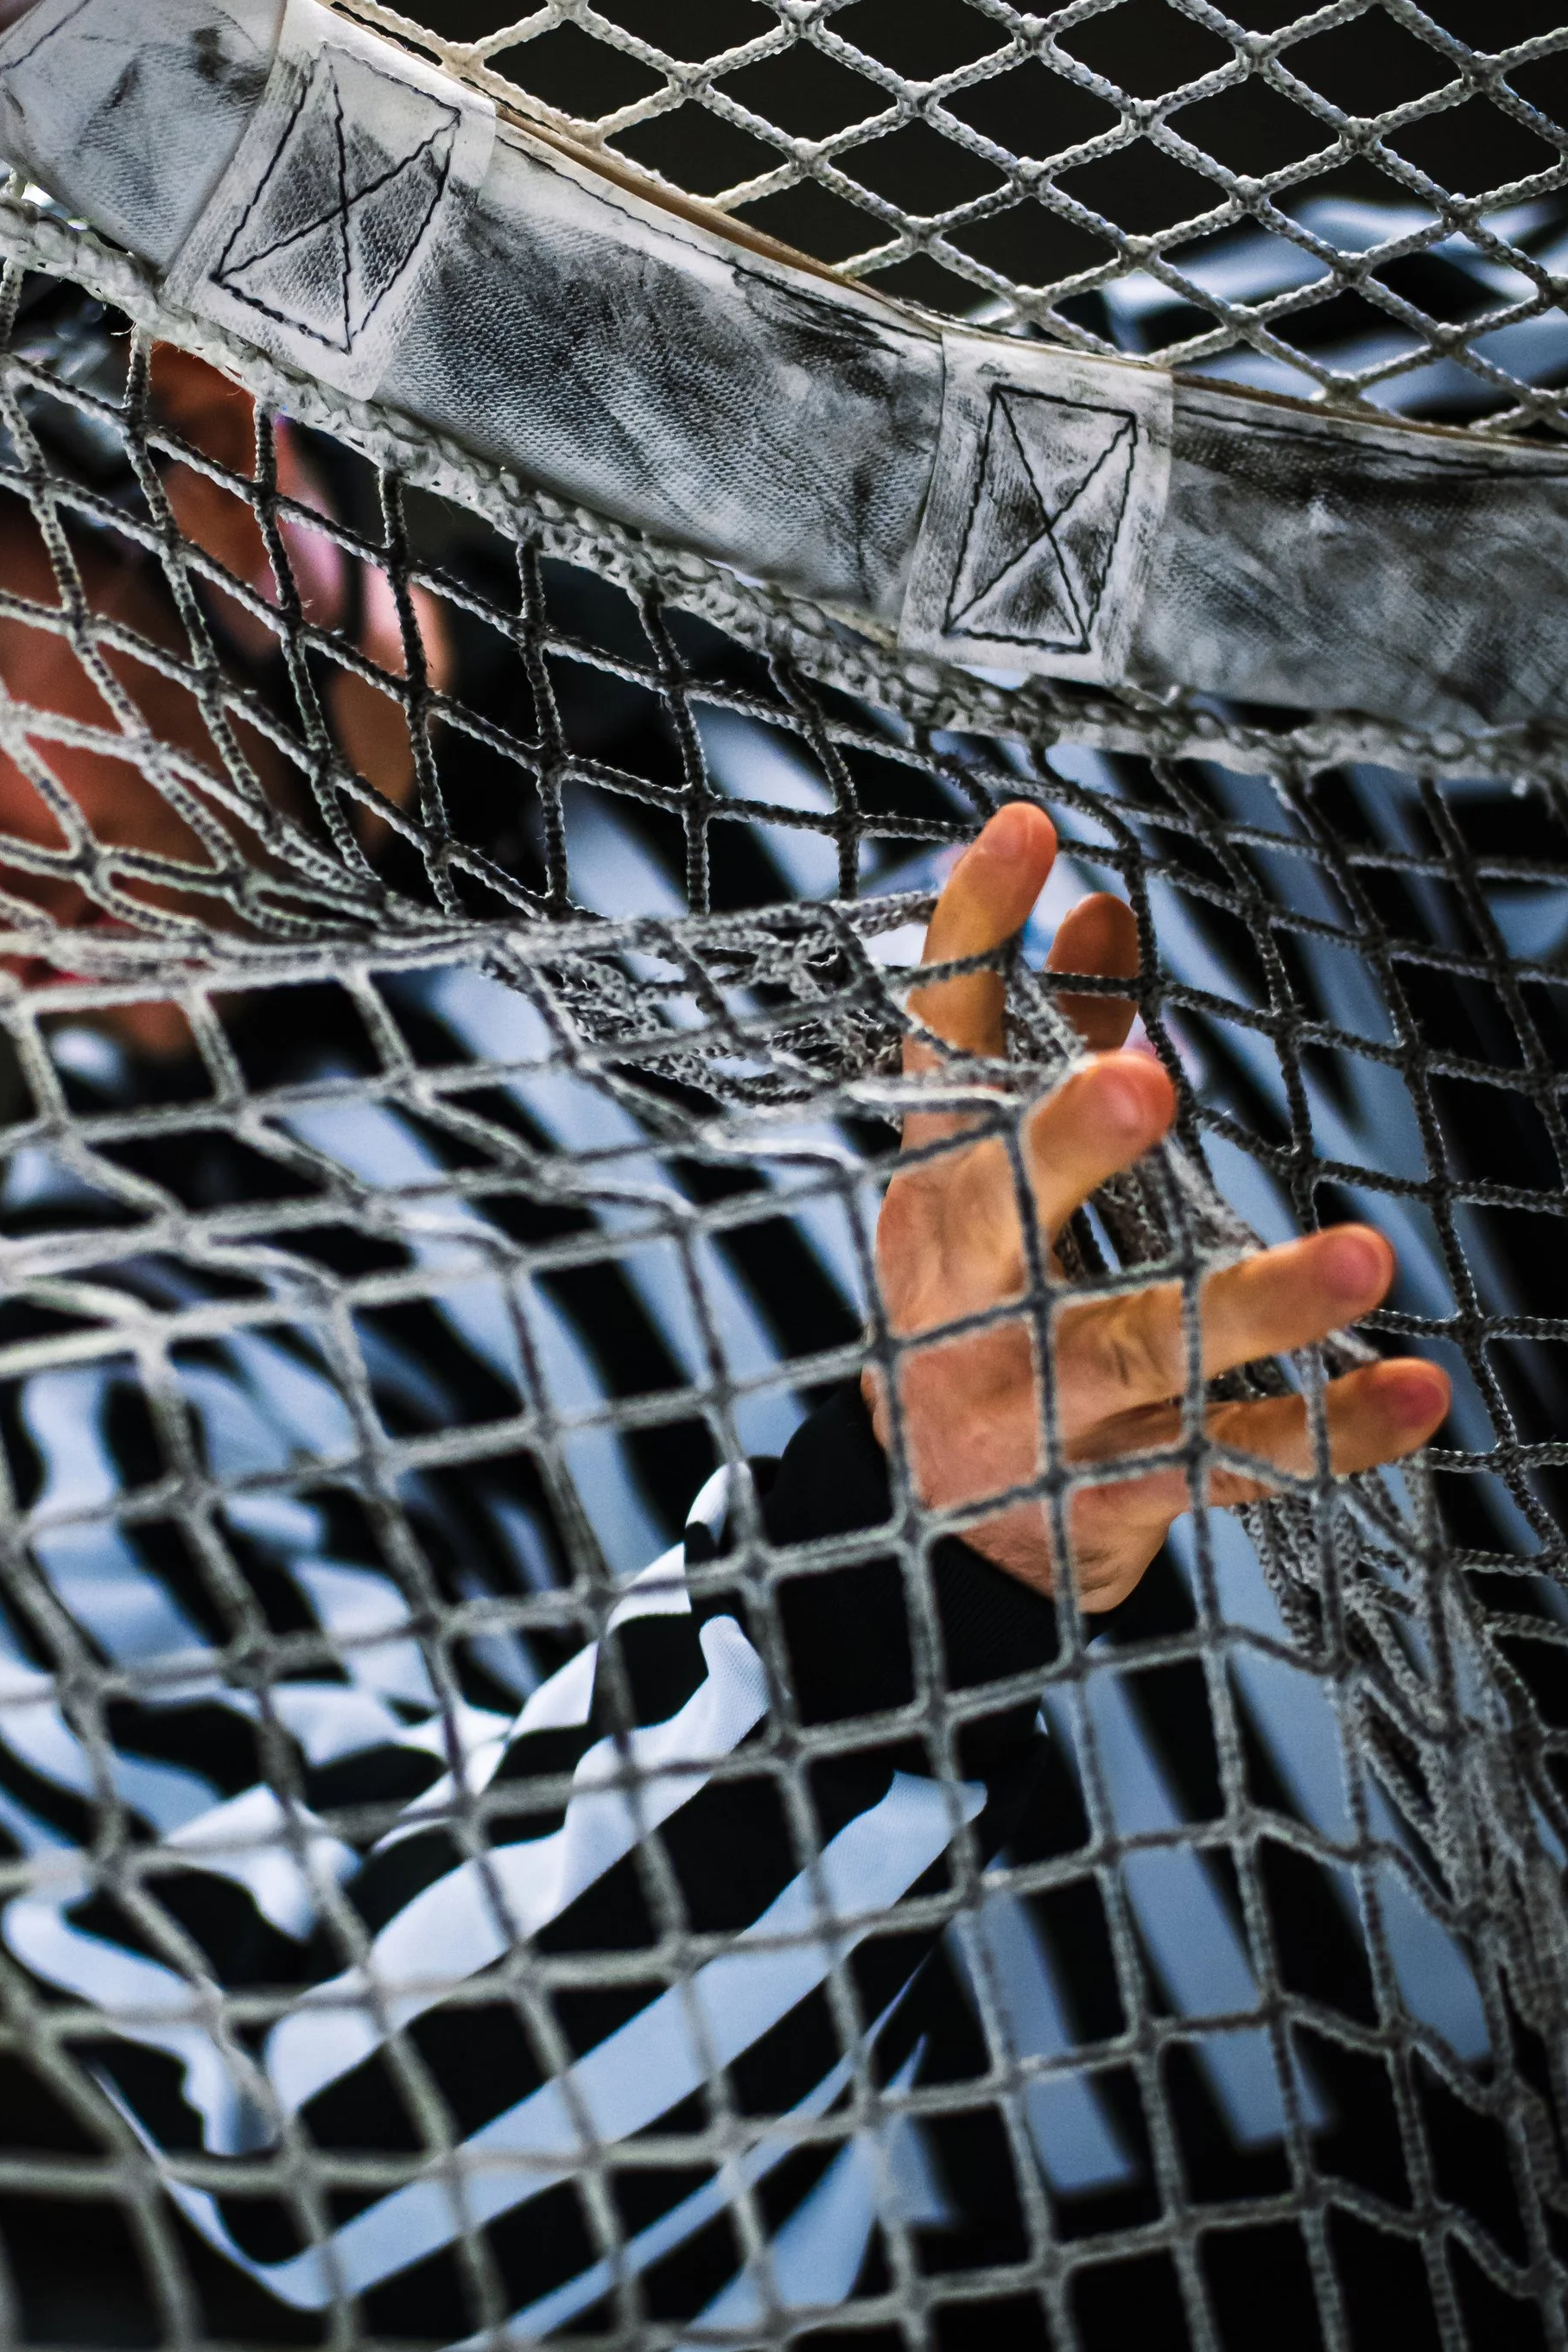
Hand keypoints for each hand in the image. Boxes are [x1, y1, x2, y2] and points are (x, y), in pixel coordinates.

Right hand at [863, 804, 1449, 1613]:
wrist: (933, 1521)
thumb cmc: (976, 1298)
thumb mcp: (985, 1175)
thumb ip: (1052, 1044)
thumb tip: (1097, 907)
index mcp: (939, 1193)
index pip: (942, 1051)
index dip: (972, 942)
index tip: (1025, 830)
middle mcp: (974, 1293)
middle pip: (1018, 1218)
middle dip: (1073, 1152)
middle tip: (1144, 1081)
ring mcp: (1048, 1399)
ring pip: (1151, 1350)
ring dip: (1260, 1305)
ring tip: (1362, 1257)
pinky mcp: (1125, 1485)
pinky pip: (1239, 1464)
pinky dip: (1330, 1433)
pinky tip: (1417, 1392)